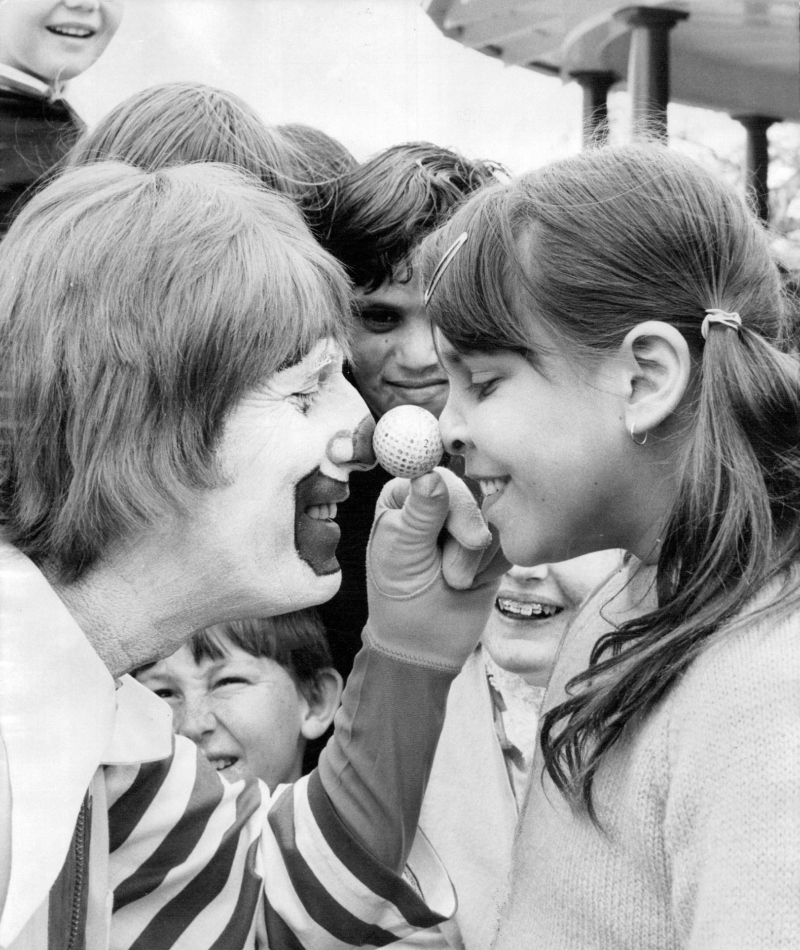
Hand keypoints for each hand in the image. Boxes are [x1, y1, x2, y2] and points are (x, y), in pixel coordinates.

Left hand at [365, 467, 509, 670]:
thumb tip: (431, 475)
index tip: (470, 537)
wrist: (425, 643)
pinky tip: (473, 582)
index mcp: (407, 493)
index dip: (459, 504)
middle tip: (454, 578)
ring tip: (456, 581)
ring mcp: (468, 518)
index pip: (443, 476)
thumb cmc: (400, 597)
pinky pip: (511, 539)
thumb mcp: (402, 555)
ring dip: (480, 559)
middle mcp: (438, 498)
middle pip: (476, 495)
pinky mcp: (493, 539)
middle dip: (468, 543)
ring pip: (498, 517)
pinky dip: (495, 566)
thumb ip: (420, 515)